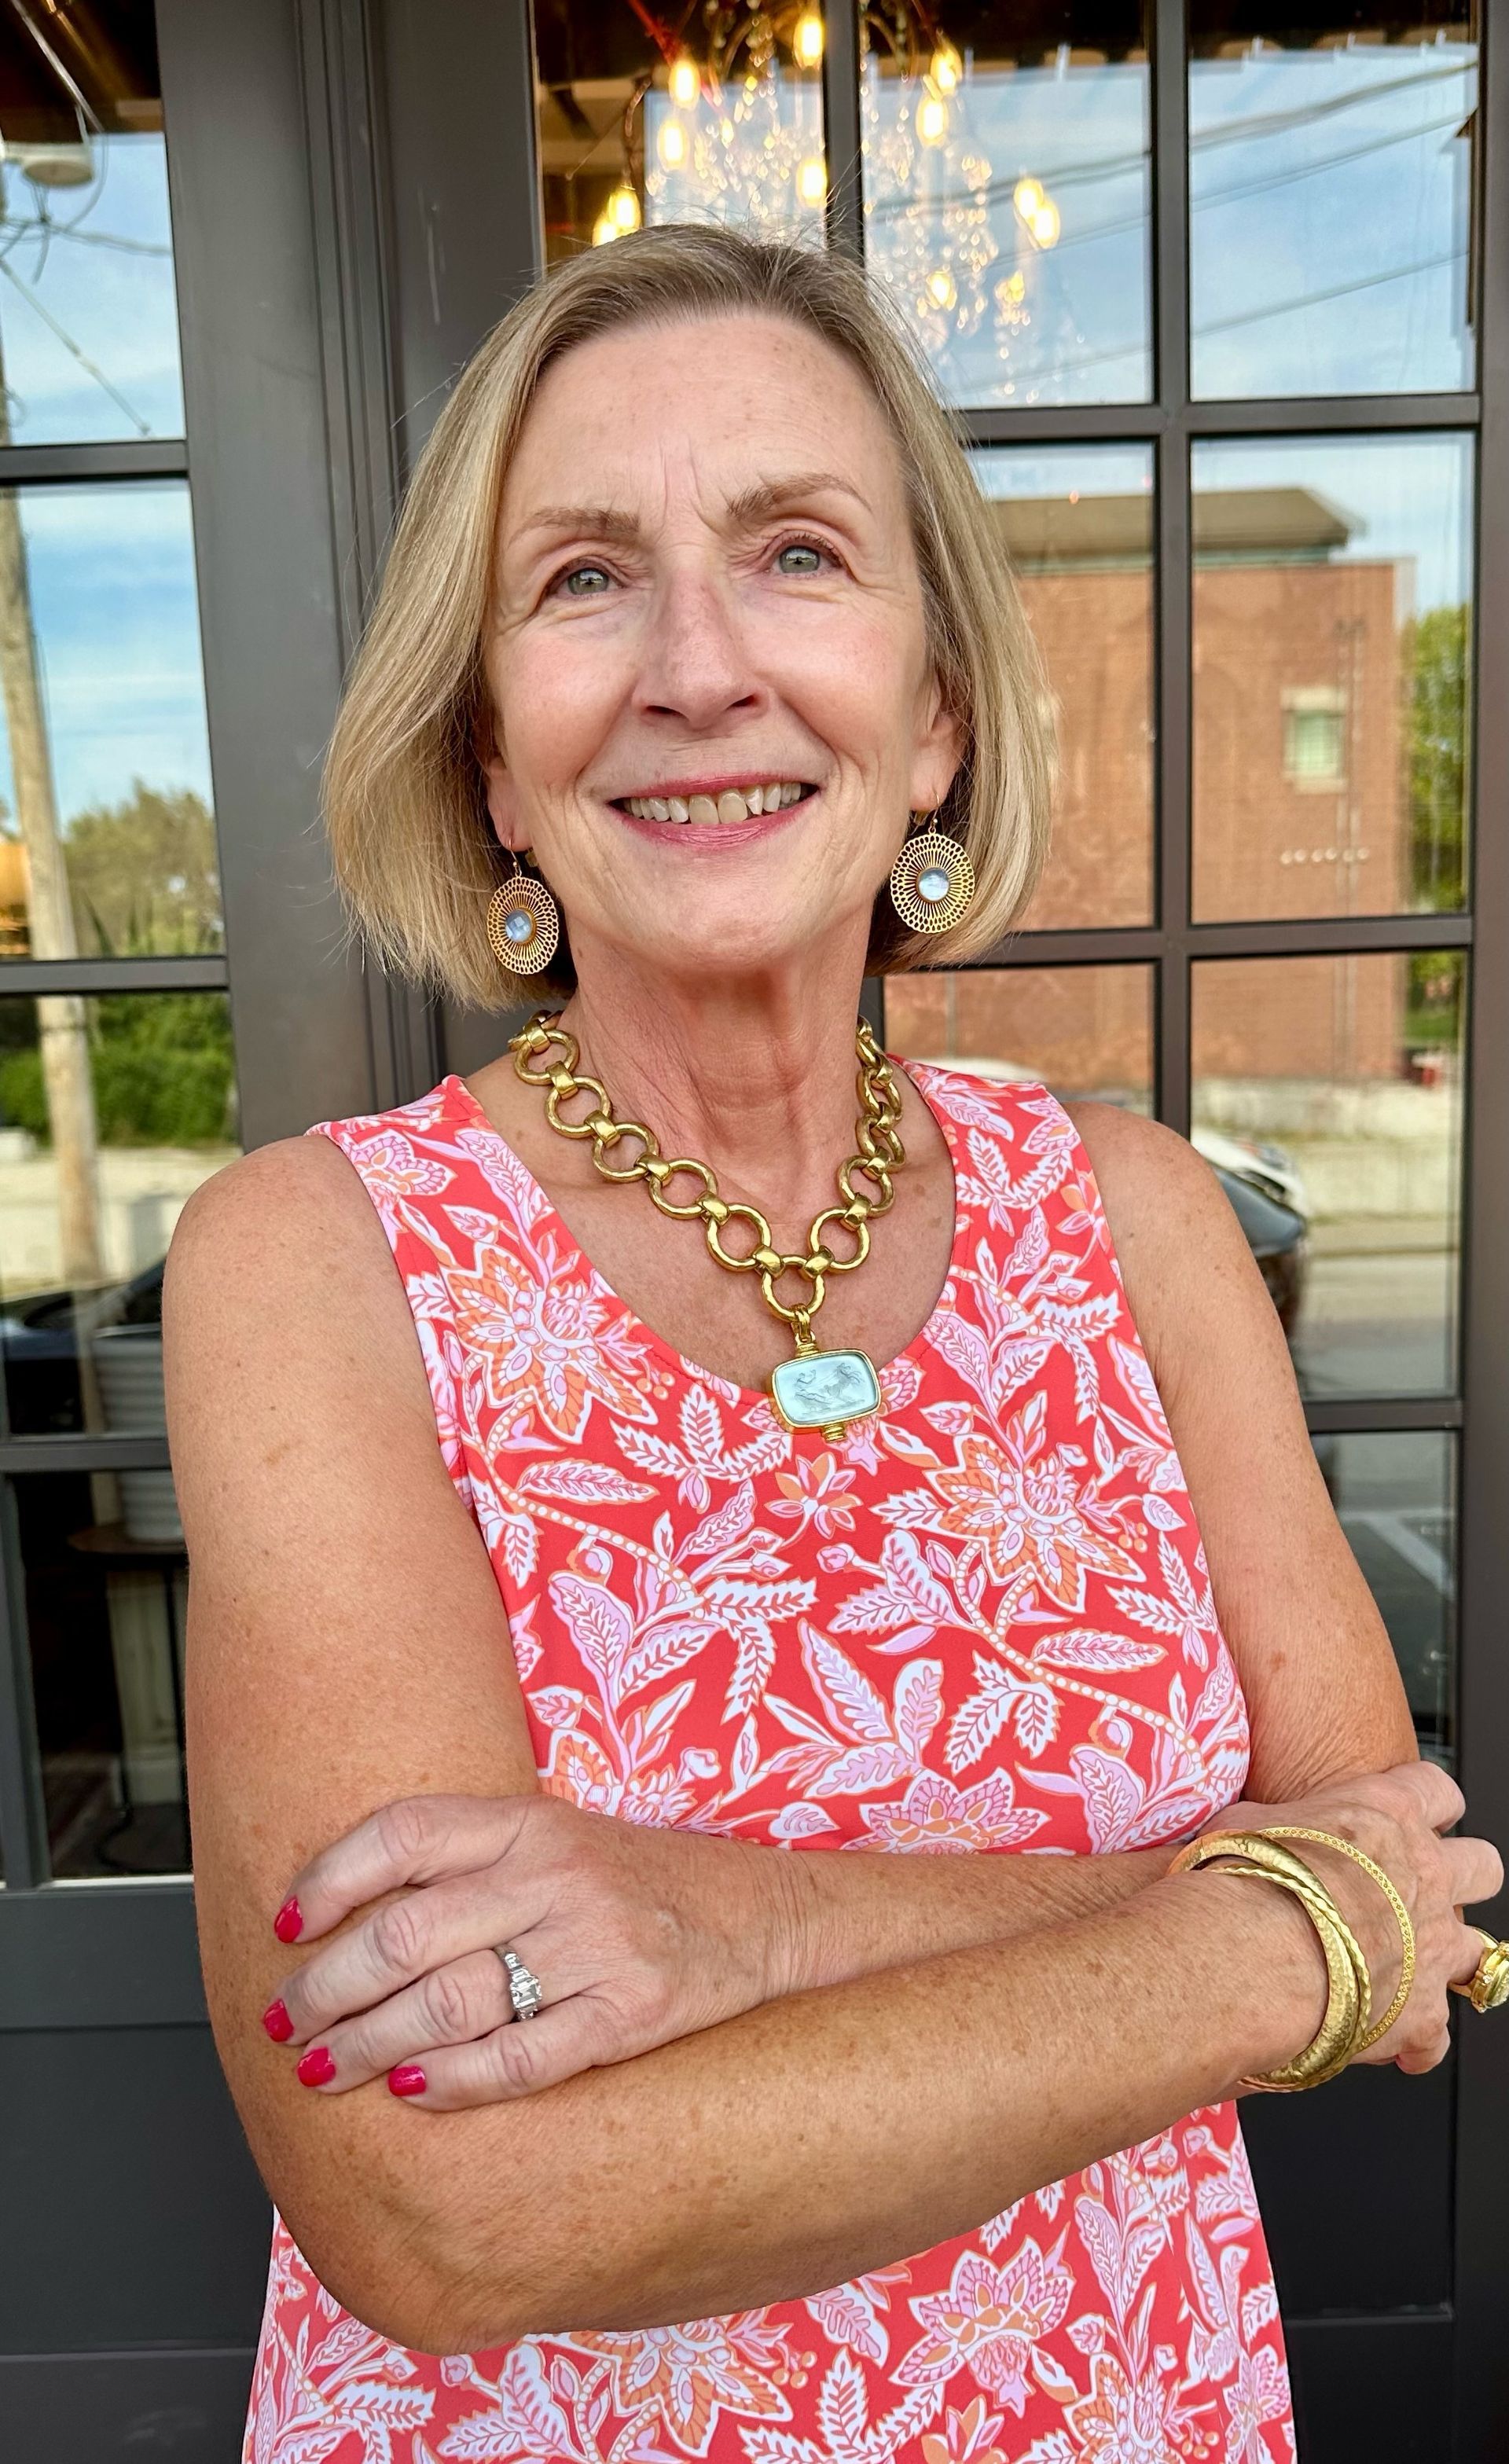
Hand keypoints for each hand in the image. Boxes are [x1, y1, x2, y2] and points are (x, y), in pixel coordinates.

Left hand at [260, 1793, 812, 2107]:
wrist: (764, 1914)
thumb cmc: (638, 1882)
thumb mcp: (555, 1840)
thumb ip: (466, 1864)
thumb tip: (342, 1919)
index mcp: (528, 1821)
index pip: (401, 1834)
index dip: (327, 1881)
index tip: (284, 1927)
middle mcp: (555, 1875)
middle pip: (404, 1933)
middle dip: (325, 1990)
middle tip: (285, 2025)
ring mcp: (595, 1944)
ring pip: (447, 2003)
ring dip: (368, 2046)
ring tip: (325, 2070)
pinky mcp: (630, 2015)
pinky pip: (517, 2058)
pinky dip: (452, 2084)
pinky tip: (412, 2094)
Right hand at [1206, 1760, 1502, 2075]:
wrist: (1252, 1955)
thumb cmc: (1245, 1881)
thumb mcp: (1251, 1824)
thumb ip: (1277, 1825)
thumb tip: (1254, 1829)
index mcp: (1386, 1815)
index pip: (1437, 1790)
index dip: (1430, 1804)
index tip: (1417, 1815)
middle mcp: (1426, 1876)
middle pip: (1482, 1864)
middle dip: (1461, 1877)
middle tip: (1422, 1890)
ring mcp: (1434, 1946)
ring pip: (1480, 1948)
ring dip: (1447, 1958)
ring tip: (1408, 1971)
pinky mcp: (1423, 2014)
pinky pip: (1438, 2037)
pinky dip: (1416, 2041)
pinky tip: (1387, 2046)